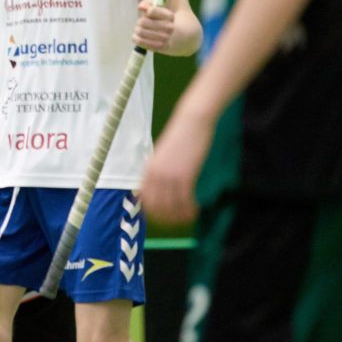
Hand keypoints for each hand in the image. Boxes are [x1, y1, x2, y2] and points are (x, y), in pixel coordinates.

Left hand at [132, 0, 175, 51]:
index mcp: (170, 16)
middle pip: (143, 22)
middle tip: (142, 23)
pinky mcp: (159, 47)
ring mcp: (165, 38)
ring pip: (140, 31)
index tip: (148, 13)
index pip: (151, 11)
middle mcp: (169, 27)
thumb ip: (149, 3)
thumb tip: (140, 7)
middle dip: (140, 21)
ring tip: (141, 29)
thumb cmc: (164, 20)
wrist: (179, 37)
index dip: (147, 11)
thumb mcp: (160, 7)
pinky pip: (141, 41)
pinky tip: (138, 36)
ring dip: (137, 30)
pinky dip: (136, 38)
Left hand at [140, 100, 214, 223]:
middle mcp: (155, 174)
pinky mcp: (184, 175)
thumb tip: (160, 187)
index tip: (164, 217)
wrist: (191, 122)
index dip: (153, 212)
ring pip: (171, 207)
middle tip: (180, 220)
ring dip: (180, 216)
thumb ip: (159, 170)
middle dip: (168, 218)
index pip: (144, 199)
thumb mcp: (163, 155)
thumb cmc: (180, 137)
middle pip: (156, 207)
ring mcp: (168, 175)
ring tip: (190, 216)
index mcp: (148, 168)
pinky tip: (197, 209)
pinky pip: (185, 201)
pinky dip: (190, 209)